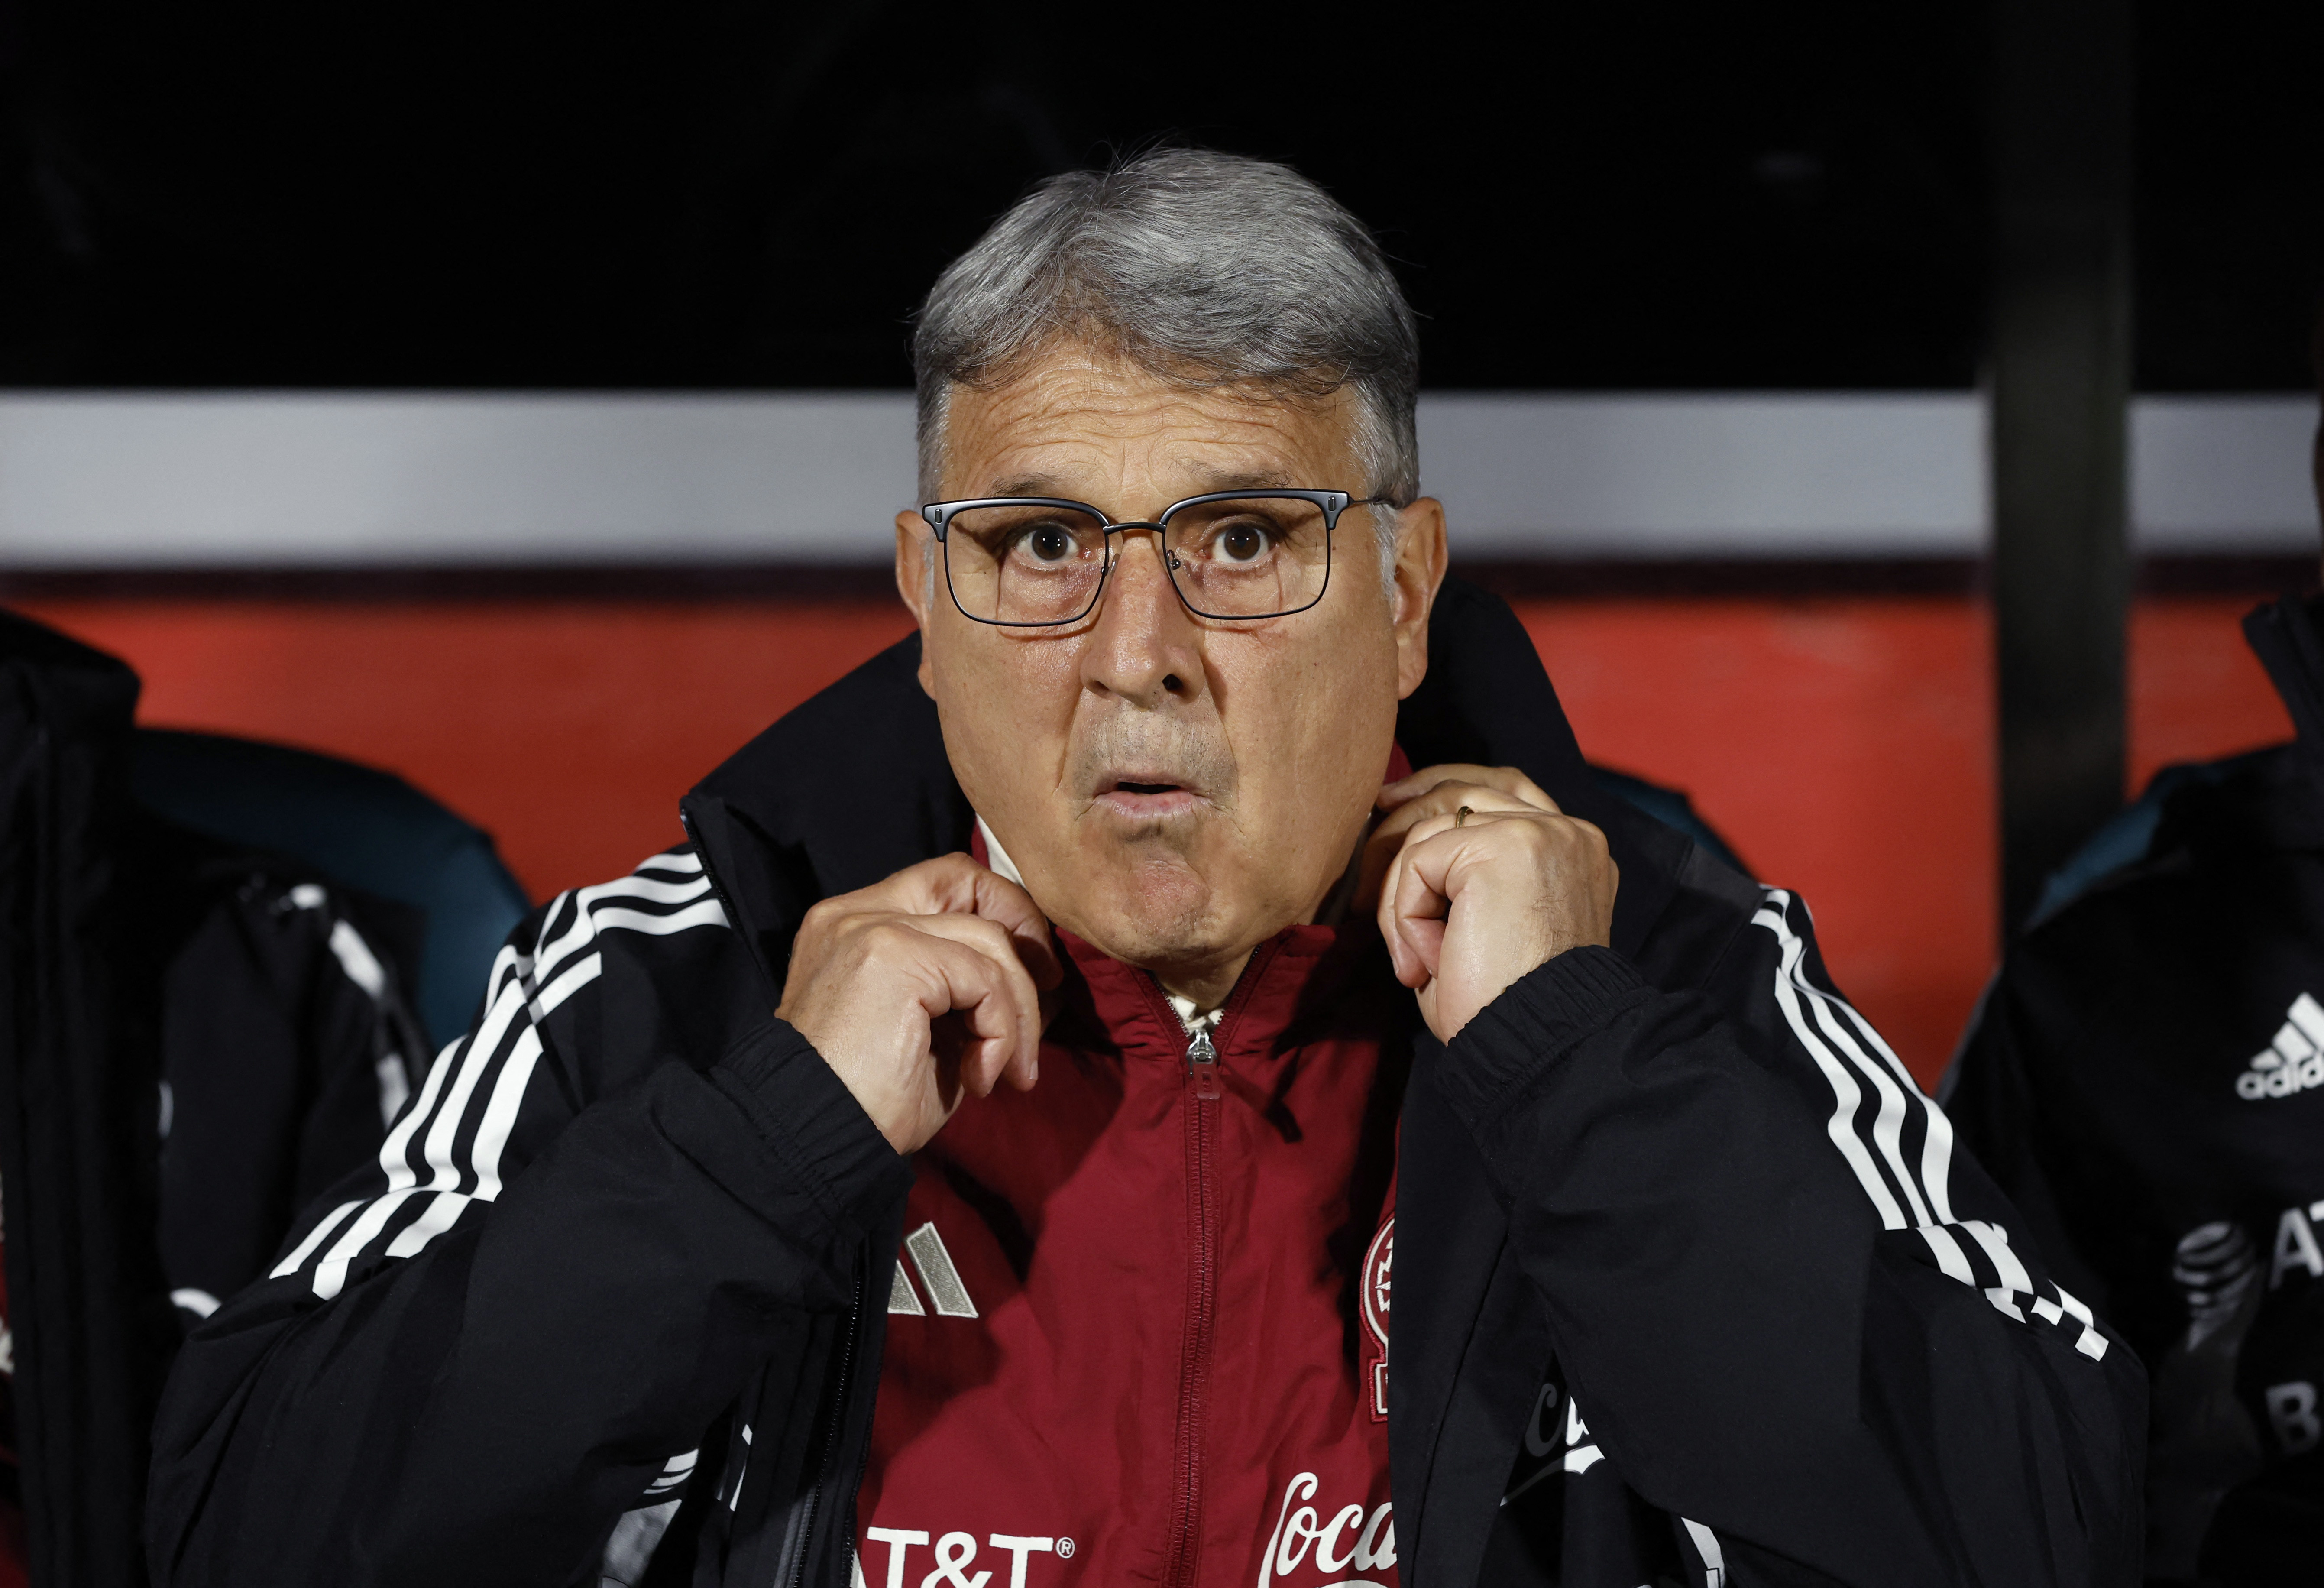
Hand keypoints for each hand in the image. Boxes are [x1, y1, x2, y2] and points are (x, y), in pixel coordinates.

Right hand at [775, 854, 1060, 1154]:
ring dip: (1018, 1015)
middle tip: (1048, 999)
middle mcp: (855, 915)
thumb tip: (1039, 980)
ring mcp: (872, 929)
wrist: (813, 1142)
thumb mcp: (928, 1032)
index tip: (1033, 972)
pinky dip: (1001, 1034)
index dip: (1000, 912)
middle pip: (967, 883)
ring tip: (1006, 1072)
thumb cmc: (867, 1103)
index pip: (943, 883)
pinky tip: (979, 1078)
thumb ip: (967, 990)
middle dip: (1023, 936)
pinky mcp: (894, 955)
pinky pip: (985, 980)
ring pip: (989, 942)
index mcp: (853, 927)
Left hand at [1370, 764, 1618, 1043]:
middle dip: (1407, 812)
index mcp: (1572, 852)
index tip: (1392, 806)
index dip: (1442, 789)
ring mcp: (1541, 833)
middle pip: (1468, 788)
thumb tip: (1394, 836)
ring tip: (1414, 958)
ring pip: (1431, 828)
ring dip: (1402, 896)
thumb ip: (1460, 876)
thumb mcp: (1481, 927)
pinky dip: (1405, 914)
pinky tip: (1428, 961)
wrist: (1532, 1046)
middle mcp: (1568, 833)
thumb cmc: (1504, 1005)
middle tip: (1366, 840)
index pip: (1503, 790)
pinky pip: (1419, 860)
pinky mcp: (1506, 846)